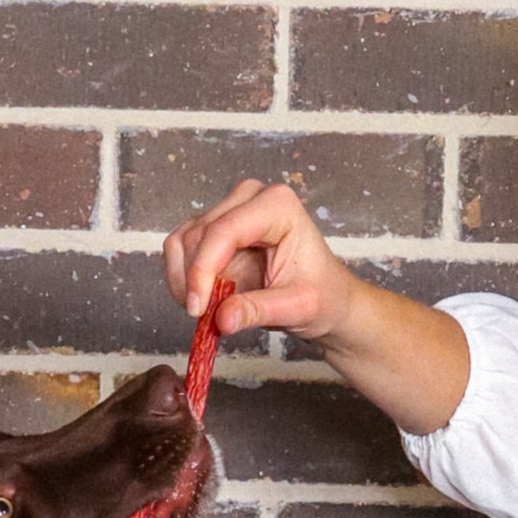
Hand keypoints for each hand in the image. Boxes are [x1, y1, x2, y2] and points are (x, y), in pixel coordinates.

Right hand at [158, 178, 471, 435]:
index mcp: (275, 205)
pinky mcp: (220, 234)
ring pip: (182, 241)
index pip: (222, 230)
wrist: (335, 309)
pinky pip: (183, 252)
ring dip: (185, 280)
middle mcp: (251, 199)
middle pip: (195, 233)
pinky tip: (205, 304)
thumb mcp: (302, 309)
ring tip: (209, 312)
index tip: (197, 307)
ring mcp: (233, 214)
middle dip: (192, 277)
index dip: (204, 268)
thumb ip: (261, 308)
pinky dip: (185, 280)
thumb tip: (222, 317)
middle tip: (200, 316)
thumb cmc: (329, 304)